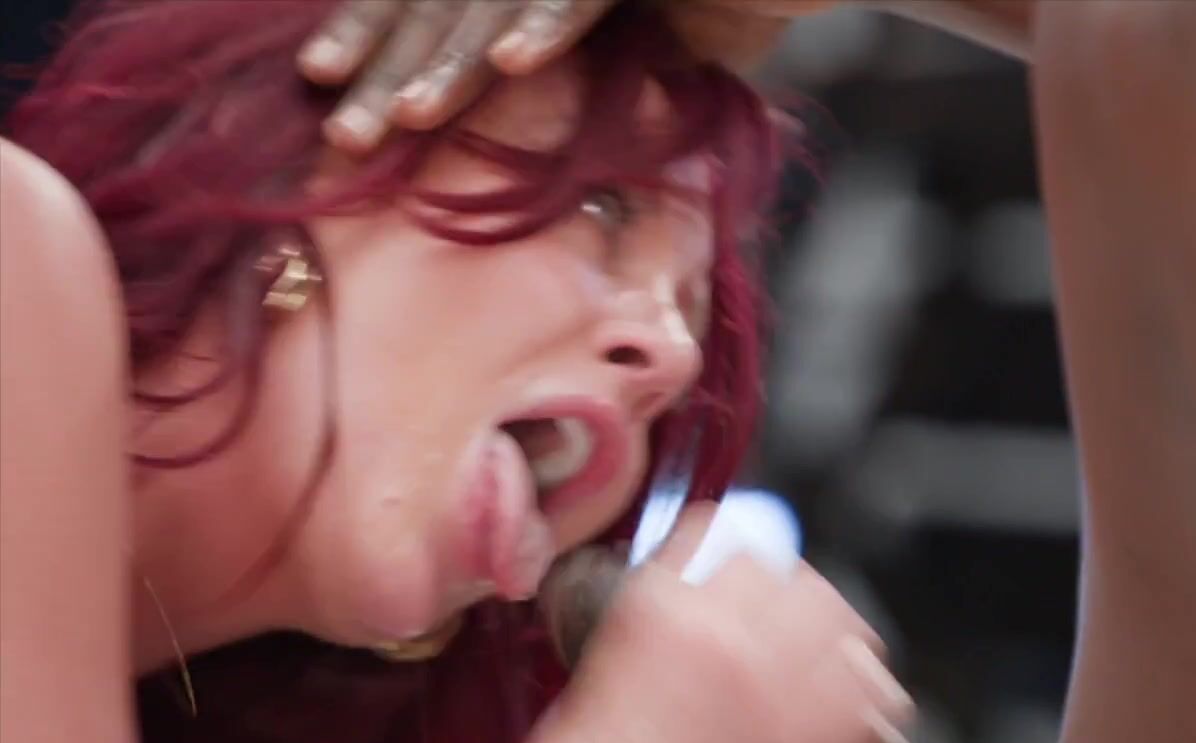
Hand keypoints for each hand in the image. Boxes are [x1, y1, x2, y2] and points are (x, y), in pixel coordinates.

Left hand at [299, 0, 836, 152]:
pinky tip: (514, 63)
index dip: (377, 41)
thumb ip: (604, 86)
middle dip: (389, 65)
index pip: (437, 3)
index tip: (329, 100)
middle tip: (342, 130)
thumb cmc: (748, 0)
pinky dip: (551, 18)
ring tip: (403, 116)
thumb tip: (566, 155)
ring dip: (450, 56)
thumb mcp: (662, 55)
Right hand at [511, 504, 911, 742]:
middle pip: (799, 576)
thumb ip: (670, 611)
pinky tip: (844, 718)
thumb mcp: (610, 657)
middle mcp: (729, 631)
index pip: (737, 537)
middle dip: (797, 601)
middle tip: (792, 633)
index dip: (749, 566)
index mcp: (667, 603)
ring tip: (823, 671)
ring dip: (835, 642)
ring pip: (843, 624)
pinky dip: (865, 703)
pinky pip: (873, 696)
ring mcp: (778, 685)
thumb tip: (709, 596)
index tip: (753, 585)